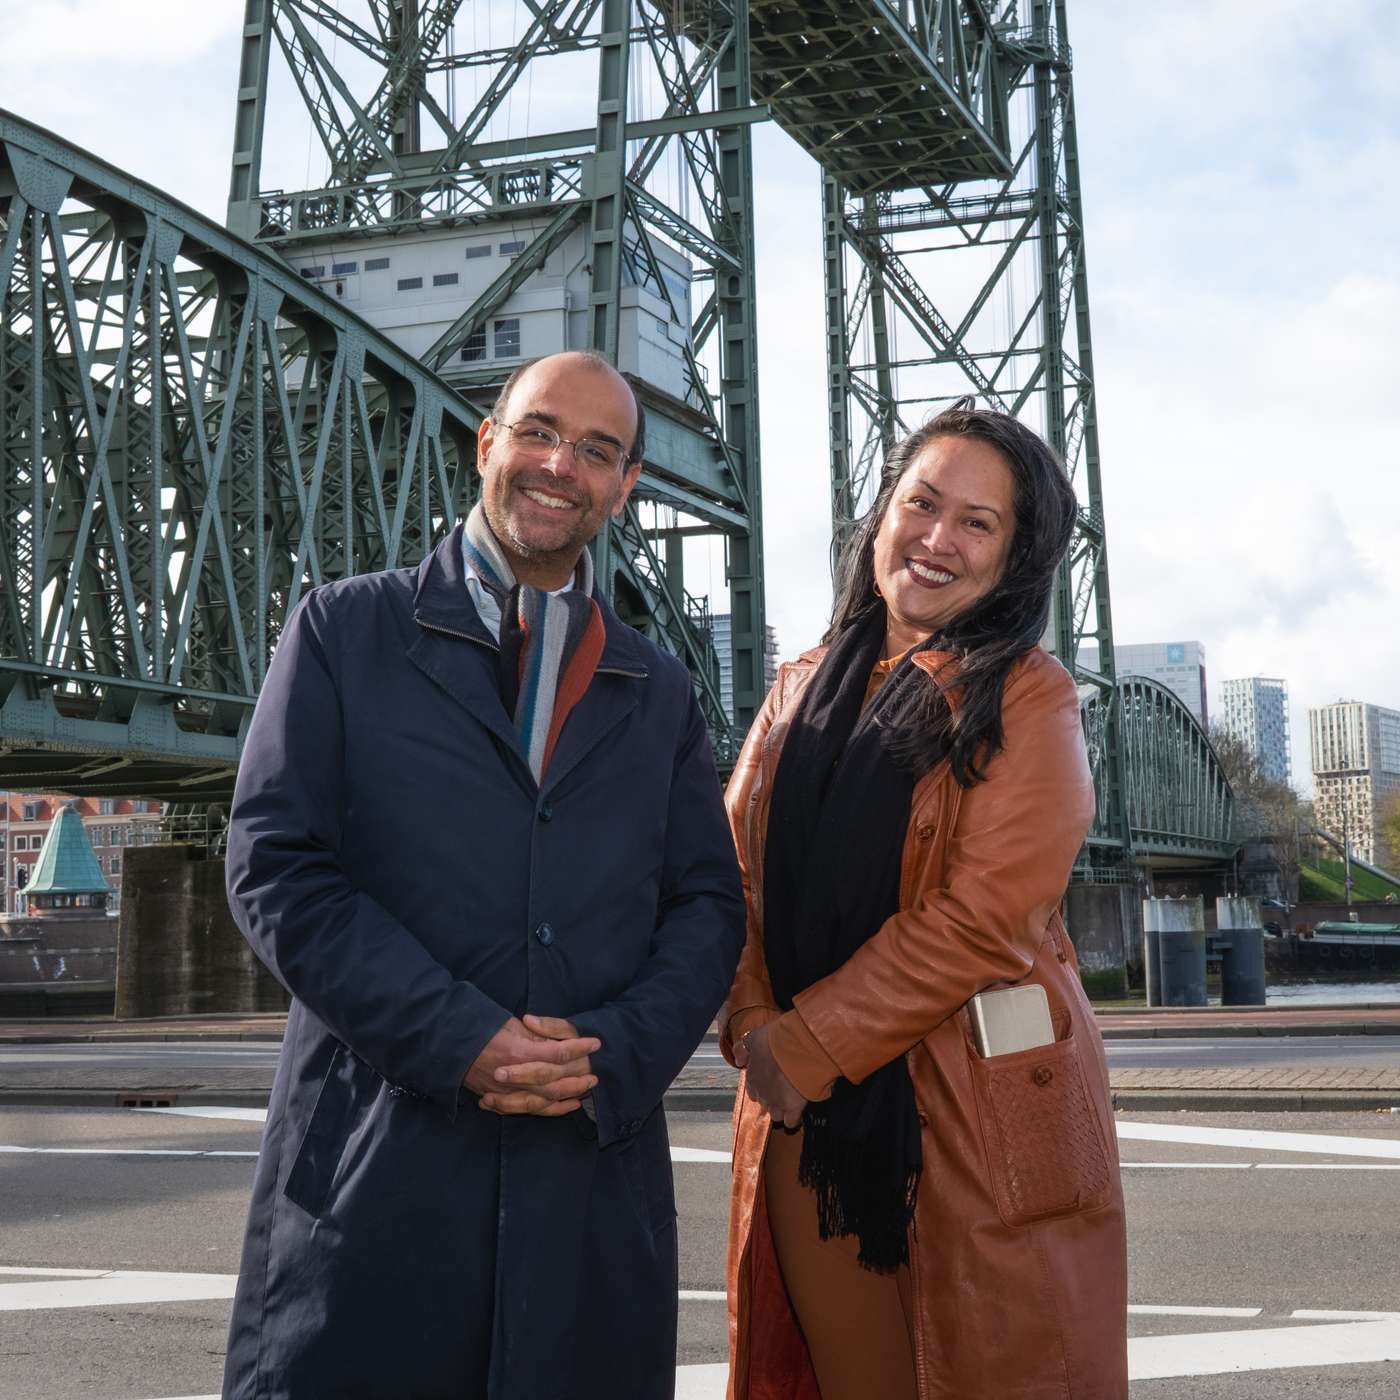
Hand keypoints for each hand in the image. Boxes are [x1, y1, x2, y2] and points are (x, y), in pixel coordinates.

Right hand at [465, 1015, 599, 1116]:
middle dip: (578, 1079)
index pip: (557, 1053)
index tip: (596, 1043)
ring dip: (568, 1096)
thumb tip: (557, 1042)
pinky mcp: (500, 1100)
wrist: (447, 1046)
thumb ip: (535, 1035)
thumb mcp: (510, 1024)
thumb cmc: (480, 1028)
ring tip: (586, 1090)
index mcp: (519, 1053)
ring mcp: (507, 1092)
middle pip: (554, 1083)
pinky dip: (551, 1110)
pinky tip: (567, 1106)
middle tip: (595, 1074)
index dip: (579, 1048)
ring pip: (545, 1101)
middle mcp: (515, 1076)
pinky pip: (529, 1110)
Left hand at [735, 1022, 806, 1129]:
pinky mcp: (792, 1109)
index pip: (752, 1090)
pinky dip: (794, 1118)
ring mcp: (776, 1103)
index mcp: (752, 1077)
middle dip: (772, 1098)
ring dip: (782, 1109)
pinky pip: (791, 1121)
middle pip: (764, 1103)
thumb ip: (742, 1049)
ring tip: (791, 1099)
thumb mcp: (753, 1037)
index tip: (771, 1080)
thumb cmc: (776, 1041)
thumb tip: (738, 1061)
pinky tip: (798, 1111)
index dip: (762, 1086)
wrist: (798, 1049)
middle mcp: (762, 1093)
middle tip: (783, 1087)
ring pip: (776, 1114)